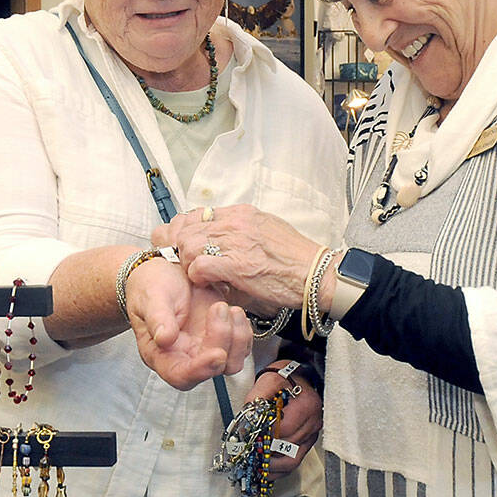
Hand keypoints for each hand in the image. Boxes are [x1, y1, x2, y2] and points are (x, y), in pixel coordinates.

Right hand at [124, 257, 252, 389]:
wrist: (166, 272)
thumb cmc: (152, 286)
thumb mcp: (151, 297)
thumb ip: (157, 318)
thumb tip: (164, 338)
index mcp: (161, 354)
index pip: (180, 375)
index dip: (199, 371)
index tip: (216, 354)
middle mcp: (185, 356)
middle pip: (212, 369)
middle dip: (222, 342)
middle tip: (218, 308)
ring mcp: (205, 347)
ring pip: (231, 360)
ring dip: (236, 337)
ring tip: (226, 307)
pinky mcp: (221, 336)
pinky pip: (241, 345)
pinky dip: (243, 330)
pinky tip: (234, 311)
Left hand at [153, 204, 320, 315]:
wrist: (317, 274)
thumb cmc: (295, 260)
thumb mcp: (267, 232)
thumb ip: (242, 232)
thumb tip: (222, 240)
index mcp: (242, 213)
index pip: (197, 213)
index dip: (184, 231)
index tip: (182, 245)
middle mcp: (236, 222)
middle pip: (186, 227)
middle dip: (178, 247)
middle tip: (181, 263)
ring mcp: (236, 242)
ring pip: (188, 244)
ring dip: (186, 262)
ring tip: (195, 275)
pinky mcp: (237, 265)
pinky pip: (200, 266)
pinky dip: (197, 276)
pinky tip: (205, 283)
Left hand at [247, 366, 321, 479]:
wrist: (297, 378)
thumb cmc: (284, 379)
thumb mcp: (269, 381)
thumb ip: (256, 400)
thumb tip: (246, 422)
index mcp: (307, 405)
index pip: (285, 429)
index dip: (265, 435)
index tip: (250, 437)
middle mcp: (314, 422)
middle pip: (288, 448)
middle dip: (265, 451)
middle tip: (248, 452)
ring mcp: (312, 435)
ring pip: (292, 460)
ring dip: (271, 465)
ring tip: (255, 464)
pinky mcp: (307, 443)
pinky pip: (294, 462)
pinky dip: (278, 470)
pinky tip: (264, 469)